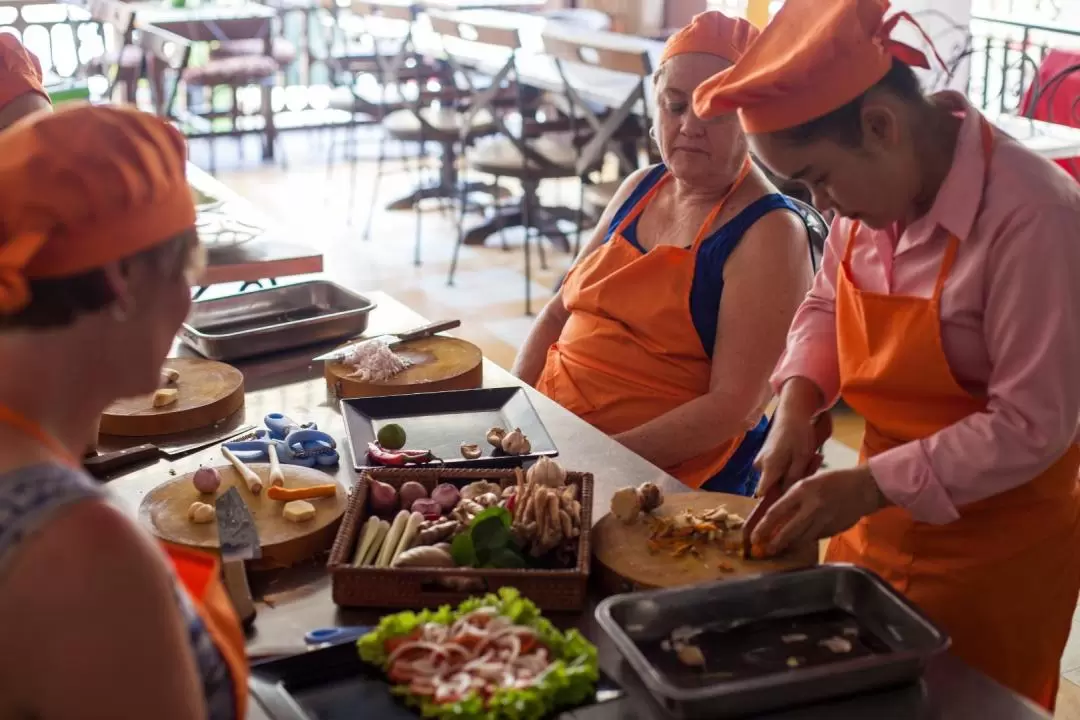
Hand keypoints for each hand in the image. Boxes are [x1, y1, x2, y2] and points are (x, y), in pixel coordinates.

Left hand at [750, 466, 885, 554]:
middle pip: (788, 531)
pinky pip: (815, 538)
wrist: (863, 487)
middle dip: (775, 543)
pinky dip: (805, 541)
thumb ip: (793, 498)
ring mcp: (824, 519)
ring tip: (779, 549)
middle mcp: (812, 506)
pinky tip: (799, 543)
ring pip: (802, 538)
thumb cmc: (833, 481)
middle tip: (766, 550)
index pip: (776, 512)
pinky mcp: (833, 529)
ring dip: (789, 545)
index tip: (755, 536)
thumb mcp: (809, 482)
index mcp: (802, 490)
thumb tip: (775, 515)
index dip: (763, 527)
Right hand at [754, 412, 832, 496]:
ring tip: (813, 459)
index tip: (790, 501)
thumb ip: (794, 478)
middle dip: (794, 482)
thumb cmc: (798, 433)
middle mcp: (761, 466)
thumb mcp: (802, 457)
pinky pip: (778, 469)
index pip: (763, 493)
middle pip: (775, 485)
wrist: (792, 412)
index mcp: (769, 467)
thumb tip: (788, 496)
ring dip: (795, 473)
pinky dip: (792, 466)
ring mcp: (762, 460)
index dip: (775, 500)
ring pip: (778, 477)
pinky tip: (805, 457)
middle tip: (813, 467)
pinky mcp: (766, 457)